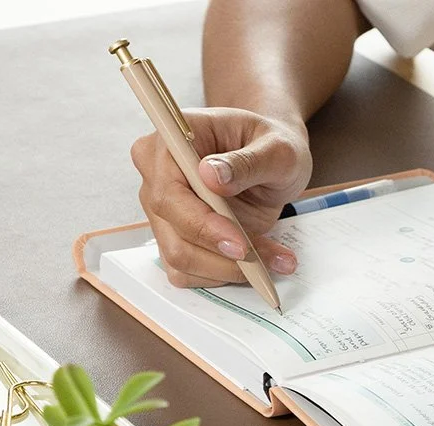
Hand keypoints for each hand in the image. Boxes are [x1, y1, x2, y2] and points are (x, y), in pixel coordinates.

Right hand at [130, 107, 312, 286]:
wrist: (272, 156)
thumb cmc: (271, 143)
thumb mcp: (276, 147)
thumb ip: (247, 161)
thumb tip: (212, 176)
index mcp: (171, 143)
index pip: (169, 193)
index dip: (201, 224)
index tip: (240, 243)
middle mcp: (157, 177)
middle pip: (172, 233)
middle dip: (220, 255)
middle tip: (265, 261)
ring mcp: (163, 211)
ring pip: (181, 259)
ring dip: (230, 269)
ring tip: (276, 260)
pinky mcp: (177, 236)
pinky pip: (190, 271)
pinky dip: (227, 274)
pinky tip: (261, 263)